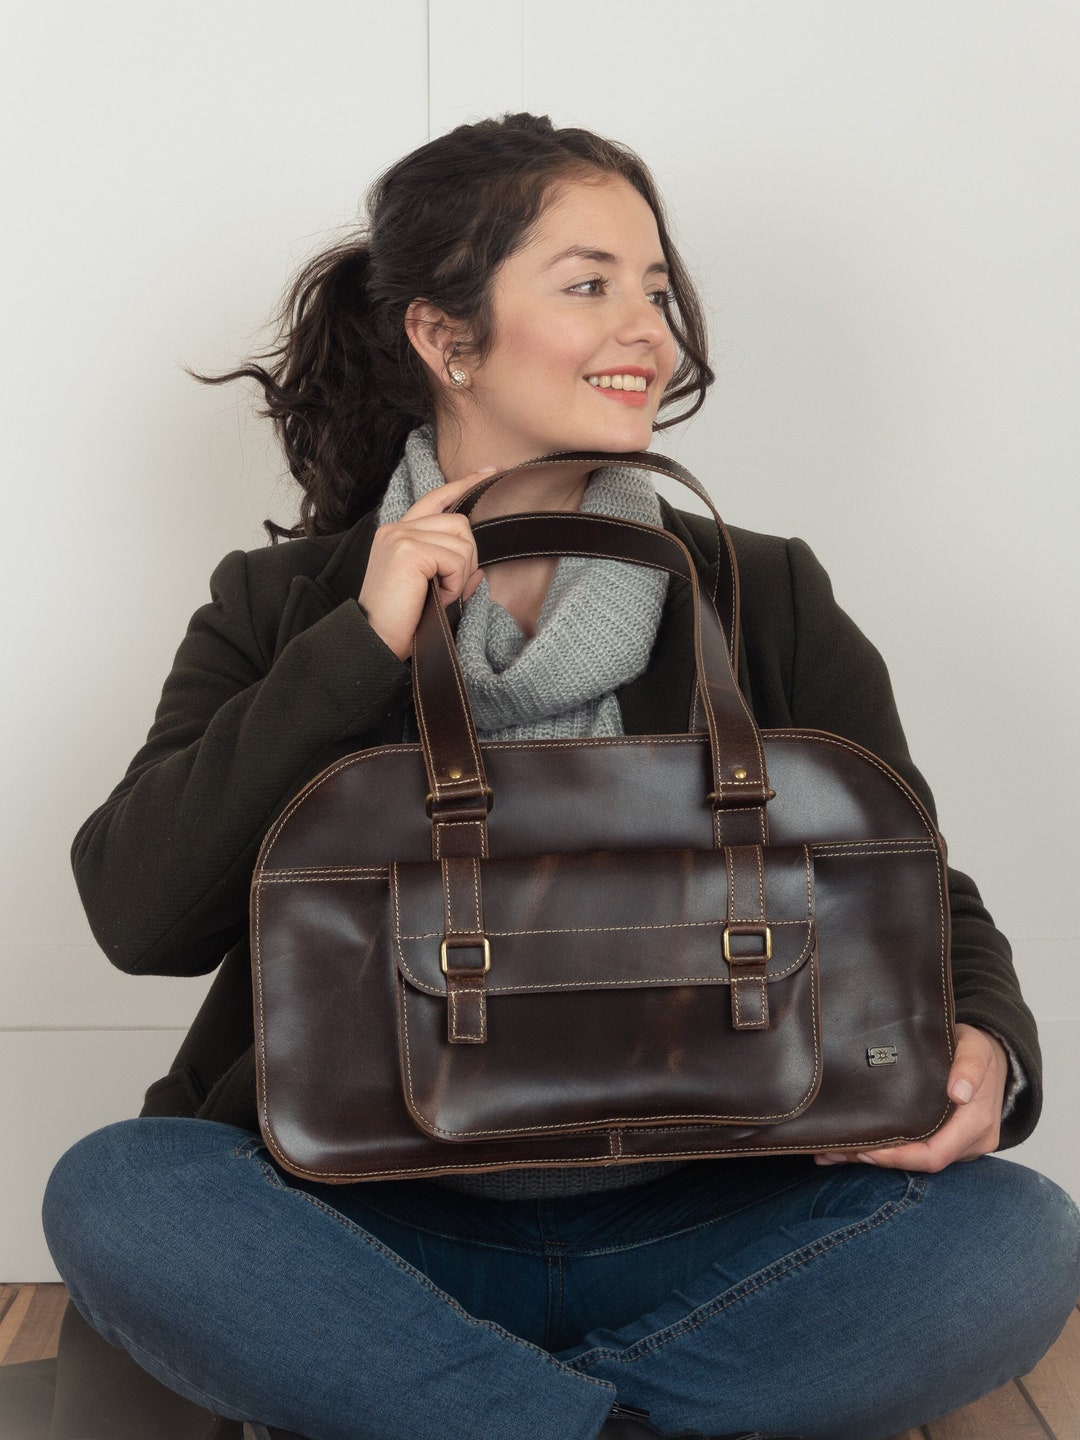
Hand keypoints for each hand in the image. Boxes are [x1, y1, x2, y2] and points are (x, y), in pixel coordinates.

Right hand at [358, 468, 495, 660]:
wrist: (375, 643)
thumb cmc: (400, 624)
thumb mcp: (431, 594)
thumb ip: (453, 575)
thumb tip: (481, 571)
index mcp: (398, 534)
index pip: (435, 498)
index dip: (464, 484)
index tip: (490, 471)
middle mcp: (396, 529)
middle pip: (460, 523)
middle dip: (466, 560)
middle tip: (448, 590)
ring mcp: (401, 536)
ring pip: (462, 542)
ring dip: (459, 576)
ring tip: (438, 597)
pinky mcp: (409, 550)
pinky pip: (456, 560)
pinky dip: (454, 584)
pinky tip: (437, 598)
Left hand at [813, 1023, 1008, 1172]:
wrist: (993, 1057)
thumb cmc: (979, 1050)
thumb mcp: (976, 1048)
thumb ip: (969, 1067)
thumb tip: (960, 1093)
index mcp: (977, 1124)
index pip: (935, 1154)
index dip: (900, 1157)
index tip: (867, 1149)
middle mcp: (970, 1142)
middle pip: (922, 1163)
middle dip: (881, 1160)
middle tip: (840, 1150)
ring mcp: (960, 1145)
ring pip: (918, 1160)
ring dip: (881, 1157)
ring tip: (839, 1150)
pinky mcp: (948, 1141)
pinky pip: (920, 1151)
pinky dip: (891, 1150)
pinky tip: (859, 1146)